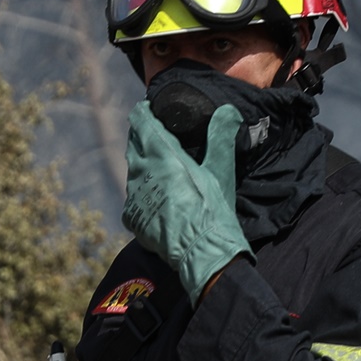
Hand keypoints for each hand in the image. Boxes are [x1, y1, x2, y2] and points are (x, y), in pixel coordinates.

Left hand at [121, 101, 251, 301]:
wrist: (201, 252)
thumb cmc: (212, 209)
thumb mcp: (221, 170)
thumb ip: (221, 136)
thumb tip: (228, 109)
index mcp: (162, 154)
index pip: (141, 123)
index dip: (143, 113)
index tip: (148, 108)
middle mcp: (142, 171)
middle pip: (134, 145)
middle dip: (141, 136)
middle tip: (153, 133)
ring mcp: (134, 196)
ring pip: (132, 171)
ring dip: (141, 164)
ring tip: (156, 165)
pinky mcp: (132, 217)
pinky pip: (132, 197)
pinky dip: (141, 192)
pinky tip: (154, 196)